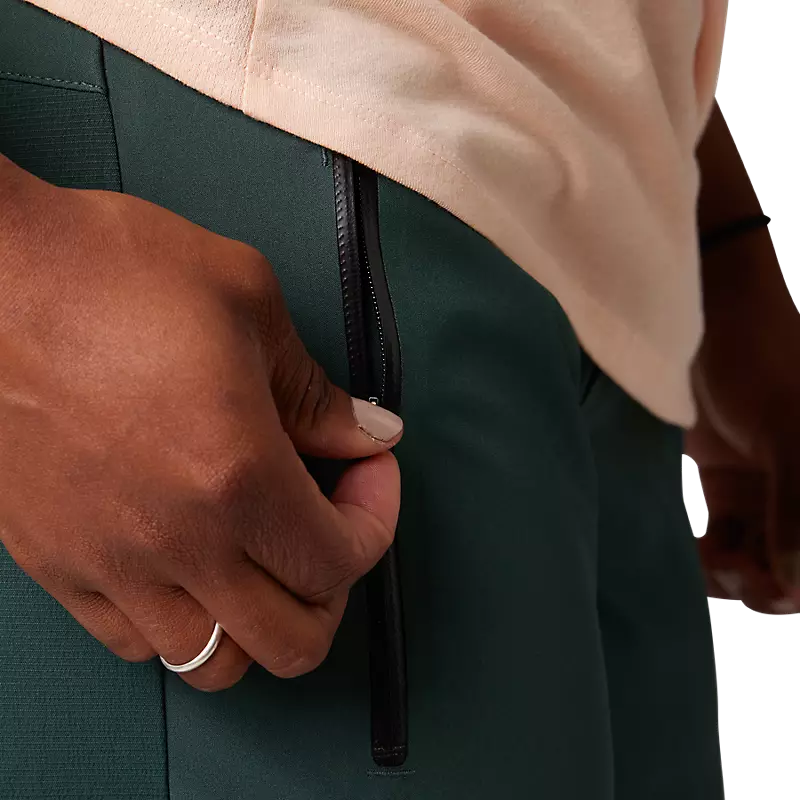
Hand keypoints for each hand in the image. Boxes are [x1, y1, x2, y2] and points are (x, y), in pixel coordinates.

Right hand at [0, 157, 403, 690]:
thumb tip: (368, 436)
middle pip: (291, 643)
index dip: (375, 521)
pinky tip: (191, 561)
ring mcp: (108, 564)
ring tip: (261, 552)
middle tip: (328, 526)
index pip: (340, 560)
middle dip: (331, 590)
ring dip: (259, 617)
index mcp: (236, 475)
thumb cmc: (108, 271)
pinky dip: (183, 620)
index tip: (368, 476)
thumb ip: (317, 392)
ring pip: (212, 661)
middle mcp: (174, 541)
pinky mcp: (55, 563)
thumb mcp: (246, 303)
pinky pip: (133, 642)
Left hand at [685, 248, 799, 615]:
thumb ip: (798, 503)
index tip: (766, 584)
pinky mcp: (728, 487)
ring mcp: (770, 492)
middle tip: (733, 572)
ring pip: (760, 562)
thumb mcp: (788, 427)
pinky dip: (710, 557)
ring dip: (736, 577)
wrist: (701, 316)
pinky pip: (725, 541)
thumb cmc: (759, 356)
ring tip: (710, 563)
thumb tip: (795, 586)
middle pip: (797, 569)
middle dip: (769, 585)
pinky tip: (694, 556)